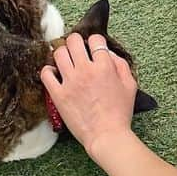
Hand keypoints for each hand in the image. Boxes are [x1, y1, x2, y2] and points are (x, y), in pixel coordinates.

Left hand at [41, 33, 137, 160]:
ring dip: (62, 53)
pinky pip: (46, 74)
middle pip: (73, 41)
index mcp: (104, 66)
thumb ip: (121, 65)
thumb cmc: (120, 113)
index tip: (93, 47)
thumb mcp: (130, 85)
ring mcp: (70, 81)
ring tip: (65, 60)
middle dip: (75, 41)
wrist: (106, 135)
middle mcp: (85, 70)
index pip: (95, 40)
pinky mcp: (58, 94)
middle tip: (76, 49)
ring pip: (58, 53)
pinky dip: (48, 70)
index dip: (95, 41)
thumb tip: (109, 54)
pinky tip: (54, 74)